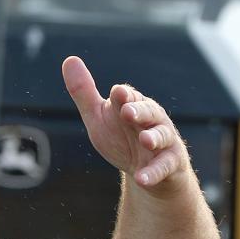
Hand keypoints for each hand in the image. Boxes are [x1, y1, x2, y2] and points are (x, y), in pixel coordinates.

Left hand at [62, 56, 188, 189]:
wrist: (146, 173)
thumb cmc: (122, 139)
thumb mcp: (99, 118)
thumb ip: (84, 93)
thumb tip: (69, 60)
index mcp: (134, 106)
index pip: (129, 98)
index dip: (124, 96)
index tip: (117, 94)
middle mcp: (152, 120)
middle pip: (149, 112)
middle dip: (139, 111)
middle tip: (127, 112)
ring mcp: (163, 141)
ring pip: (162, 135)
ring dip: (154, 137)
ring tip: (145, 140)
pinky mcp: (170, 164)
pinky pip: (163, 167)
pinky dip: (153, 173)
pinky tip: (141, 178)